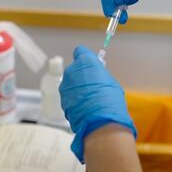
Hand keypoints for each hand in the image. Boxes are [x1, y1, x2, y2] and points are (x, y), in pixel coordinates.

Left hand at [59, 45, 135, 161]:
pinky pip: (69, 95)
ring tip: (90, 100)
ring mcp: (65, 85)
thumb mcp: (109, 80)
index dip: (85, 58)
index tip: (90, 65)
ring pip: (71, 83)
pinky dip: (74, 99)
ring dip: (77, 89)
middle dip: (81, 76)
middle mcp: (72, 70)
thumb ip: (98, 74)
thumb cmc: (110, 98)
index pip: (80, 51)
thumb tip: (94, 76)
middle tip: (93, 86)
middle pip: (75, 69)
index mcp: (85, 61)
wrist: (100, 120)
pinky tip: (85, 107)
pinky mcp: (62, 99)